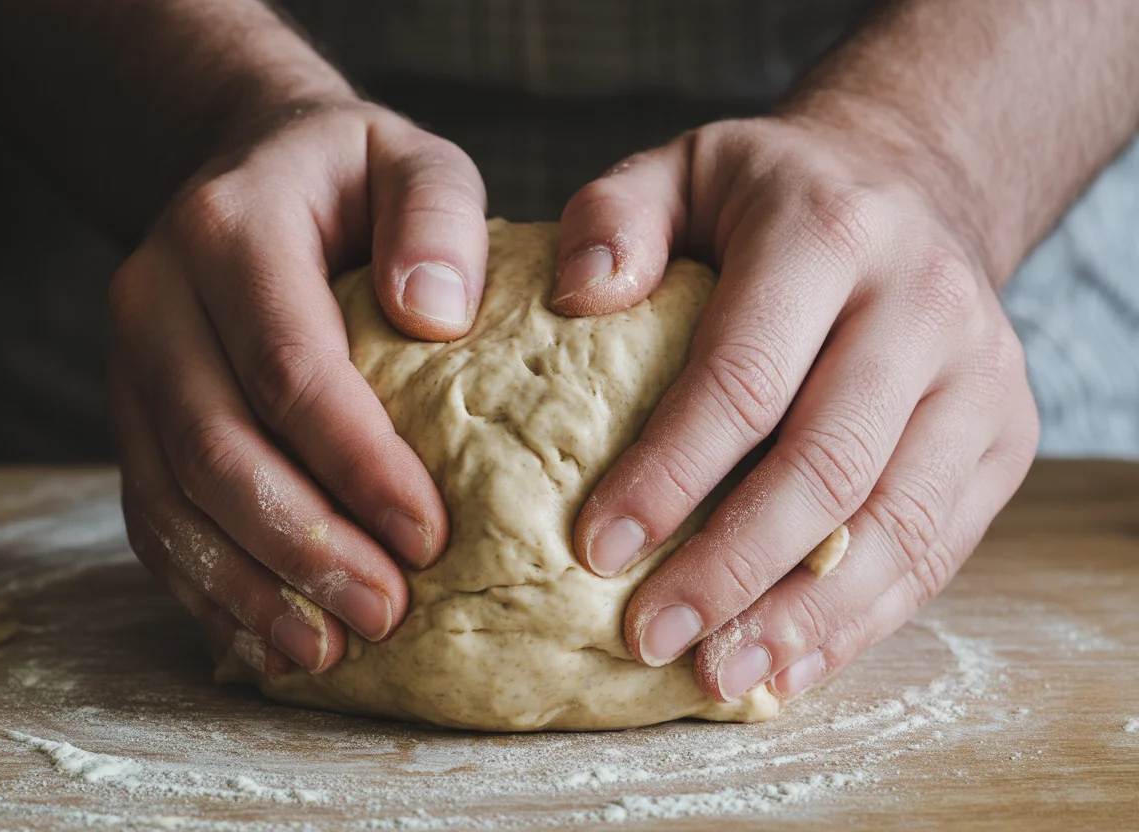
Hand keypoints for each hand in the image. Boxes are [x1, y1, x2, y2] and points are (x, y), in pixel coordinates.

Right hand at [109, 99, 487, 675]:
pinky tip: (270, 638)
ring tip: (327, 652)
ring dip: (249, 587)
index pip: (289, 366)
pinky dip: (207, 588)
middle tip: (387, 614)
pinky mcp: (131, 417)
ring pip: (169, 499)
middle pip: (215, 448)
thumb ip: (436, 216)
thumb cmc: (350, 176)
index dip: (356, 462)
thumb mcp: (412, 160)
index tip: (429, 536)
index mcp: (228, 231)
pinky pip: (151, 517)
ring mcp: (128, 365)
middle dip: (303, 544)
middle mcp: (154, 300)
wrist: (244, 168)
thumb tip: (433, 316)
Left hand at [553, 110, 1038, 701]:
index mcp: (828, 233)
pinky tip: (789, 666)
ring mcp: (980, 376)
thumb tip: (577, 299)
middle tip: (648, 635)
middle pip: (826, 465)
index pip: (744, 377)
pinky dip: (861, 621)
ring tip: (716, 674)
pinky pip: (936, 550)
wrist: (913, 187)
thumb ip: (615, 216)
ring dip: (801, 618)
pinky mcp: (1006, 435)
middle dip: (730, 567)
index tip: (596, 550)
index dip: (669, 474)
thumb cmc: (772, 196)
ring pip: (896, 525)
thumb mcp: (681, 170)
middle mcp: (922, 304)